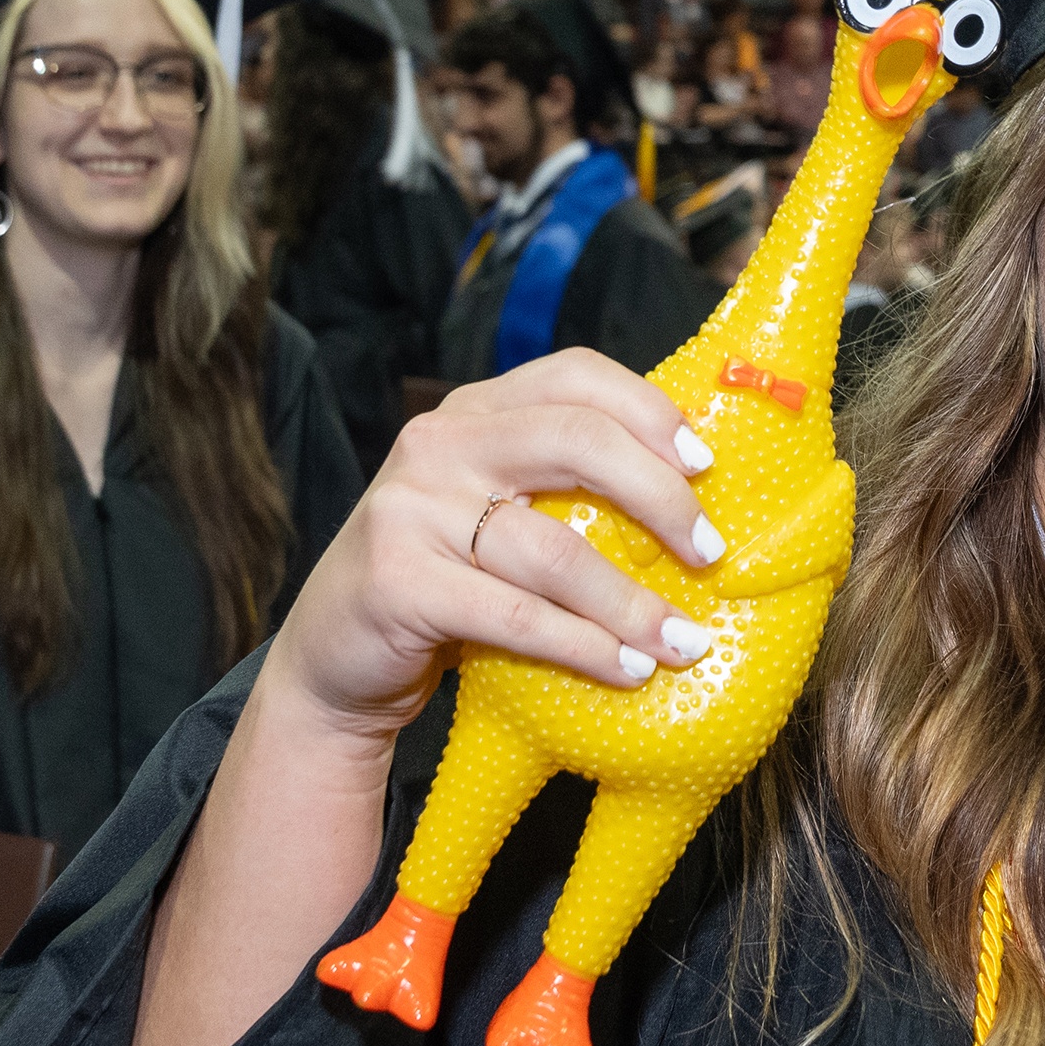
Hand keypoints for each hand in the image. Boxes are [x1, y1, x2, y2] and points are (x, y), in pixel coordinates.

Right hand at [254, 350, 721, 758]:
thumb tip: (691, 493)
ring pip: (555, 549)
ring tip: (683, 641)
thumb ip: (561, 484)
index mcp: (474, 411)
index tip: (706, 466)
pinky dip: (585, 647)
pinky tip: (626, 670)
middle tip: (709, 553)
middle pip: (577, 441)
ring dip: (632, 603)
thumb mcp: (496, 510)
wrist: (335, 655)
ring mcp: (411, 509)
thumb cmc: (444, 581)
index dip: (650, 411)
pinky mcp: (397, 582)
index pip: (575, 376)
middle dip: (661, 497)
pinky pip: (518, 616)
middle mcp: (438, 443)